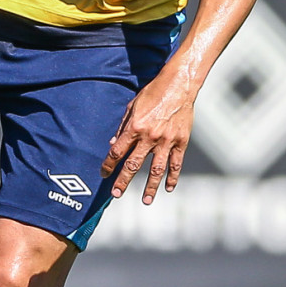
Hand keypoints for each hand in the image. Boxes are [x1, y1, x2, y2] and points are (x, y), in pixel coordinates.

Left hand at [101, 73, 195, 204]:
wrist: (179, 85)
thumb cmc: (153, 93)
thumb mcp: (132, 106)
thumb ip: (123, 126)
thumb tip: (113, 143)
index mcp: (135, 127)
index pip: (117, 151)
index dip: (108, 164)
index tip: (103, 174)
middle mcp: (149, 137)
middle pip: (133, 165)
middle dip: (123, 181)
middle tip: (116, 194)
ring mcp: (167, 141)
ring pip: (156, 170)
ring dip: (150, 187)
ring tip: (145, 201)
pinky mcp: (181, 141)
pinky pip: (176, 163)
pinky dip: (173, 177)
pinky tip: (168, 188)